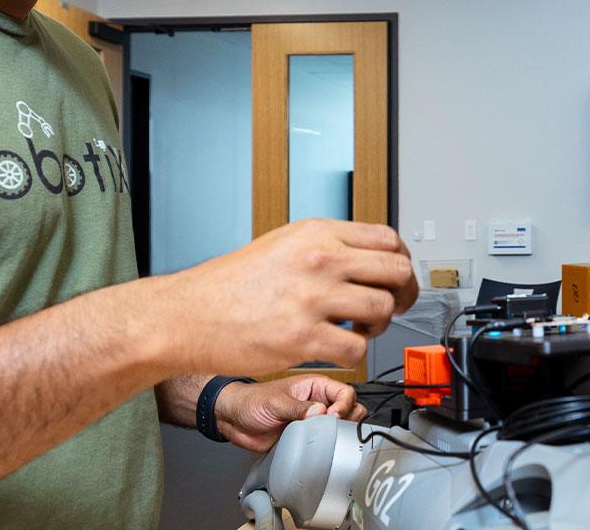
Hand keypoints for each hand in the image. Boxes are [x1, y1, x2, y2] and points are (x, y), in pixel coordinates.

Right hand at [155, 219, 416, 375]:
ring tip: (355, 329)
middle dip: (402, 295)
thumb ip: (327, 247)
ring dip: (377, 327)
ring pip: (382, 311)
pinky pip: (357, 350)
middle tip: (391, 308)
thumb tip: (369, 259)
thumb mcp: (283, 244)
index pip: (388, 239)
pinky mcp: (301, 339)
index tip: (398, 279)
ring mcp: (312, 298)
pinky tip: (335, 349)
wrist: (187, 315)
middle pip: (396, 272)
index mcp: (317, 233)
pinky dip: (353, 355)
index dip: (401, 263)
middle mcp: (319, 260)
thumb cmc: (230, 284)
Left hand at [214, 374, 366, 451]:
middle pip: (349, 409)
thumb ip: (298, 407)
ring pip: (340, 427)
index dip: (344, 405)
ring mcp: (314, 420)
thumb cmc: (251, 401)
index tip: (332, 417)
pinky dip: (327, 446)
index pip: (344, 392)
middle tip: (333, 429)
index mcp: (315, 386)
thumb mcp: (275, 402)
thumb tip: (321, 412)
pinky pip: (325, 442)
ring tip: (326, 438)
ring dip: (338, 433)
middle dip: (347, 420)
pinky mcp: (307, 437)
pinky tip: (319, 449)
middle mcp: (318, 402)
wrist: (234, 420)